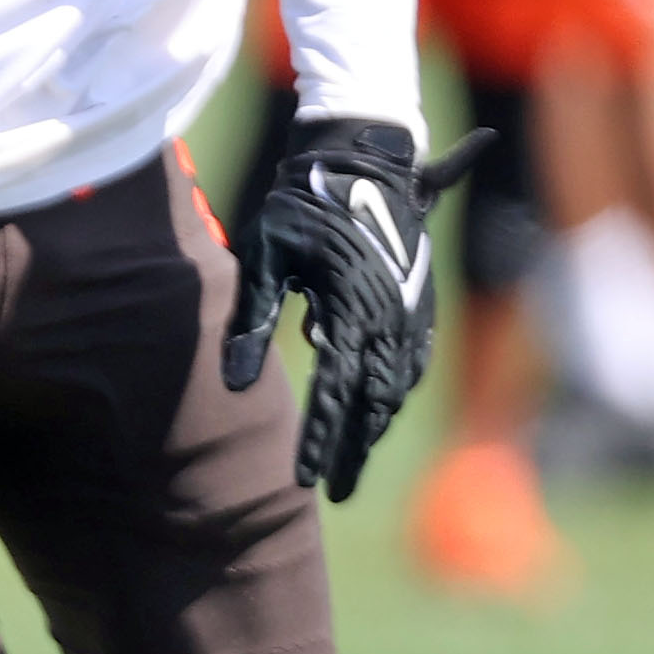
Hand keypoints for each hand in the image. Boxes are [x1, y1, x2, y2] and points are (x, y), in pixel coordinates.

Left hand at [220, 117, 486, 500]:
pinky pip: (412, 361)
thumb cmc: (297, 206)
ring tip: (351, 467)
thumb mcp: (264, 255)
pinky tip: (380, 418)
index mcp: (349, 307)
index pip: (334, 391)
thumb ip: (250, 319)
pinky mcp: (419, 302)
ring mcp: (411, 310)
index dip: (318, 439)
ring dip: (375, 428)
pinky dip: (395, 395)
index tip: (301, 481)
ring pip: (397, 387)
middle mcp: (389, 315)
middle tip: (333, 494)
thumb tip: (234, 383)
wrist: (359, 159)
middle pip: (372, 401)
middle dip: (352, 451)